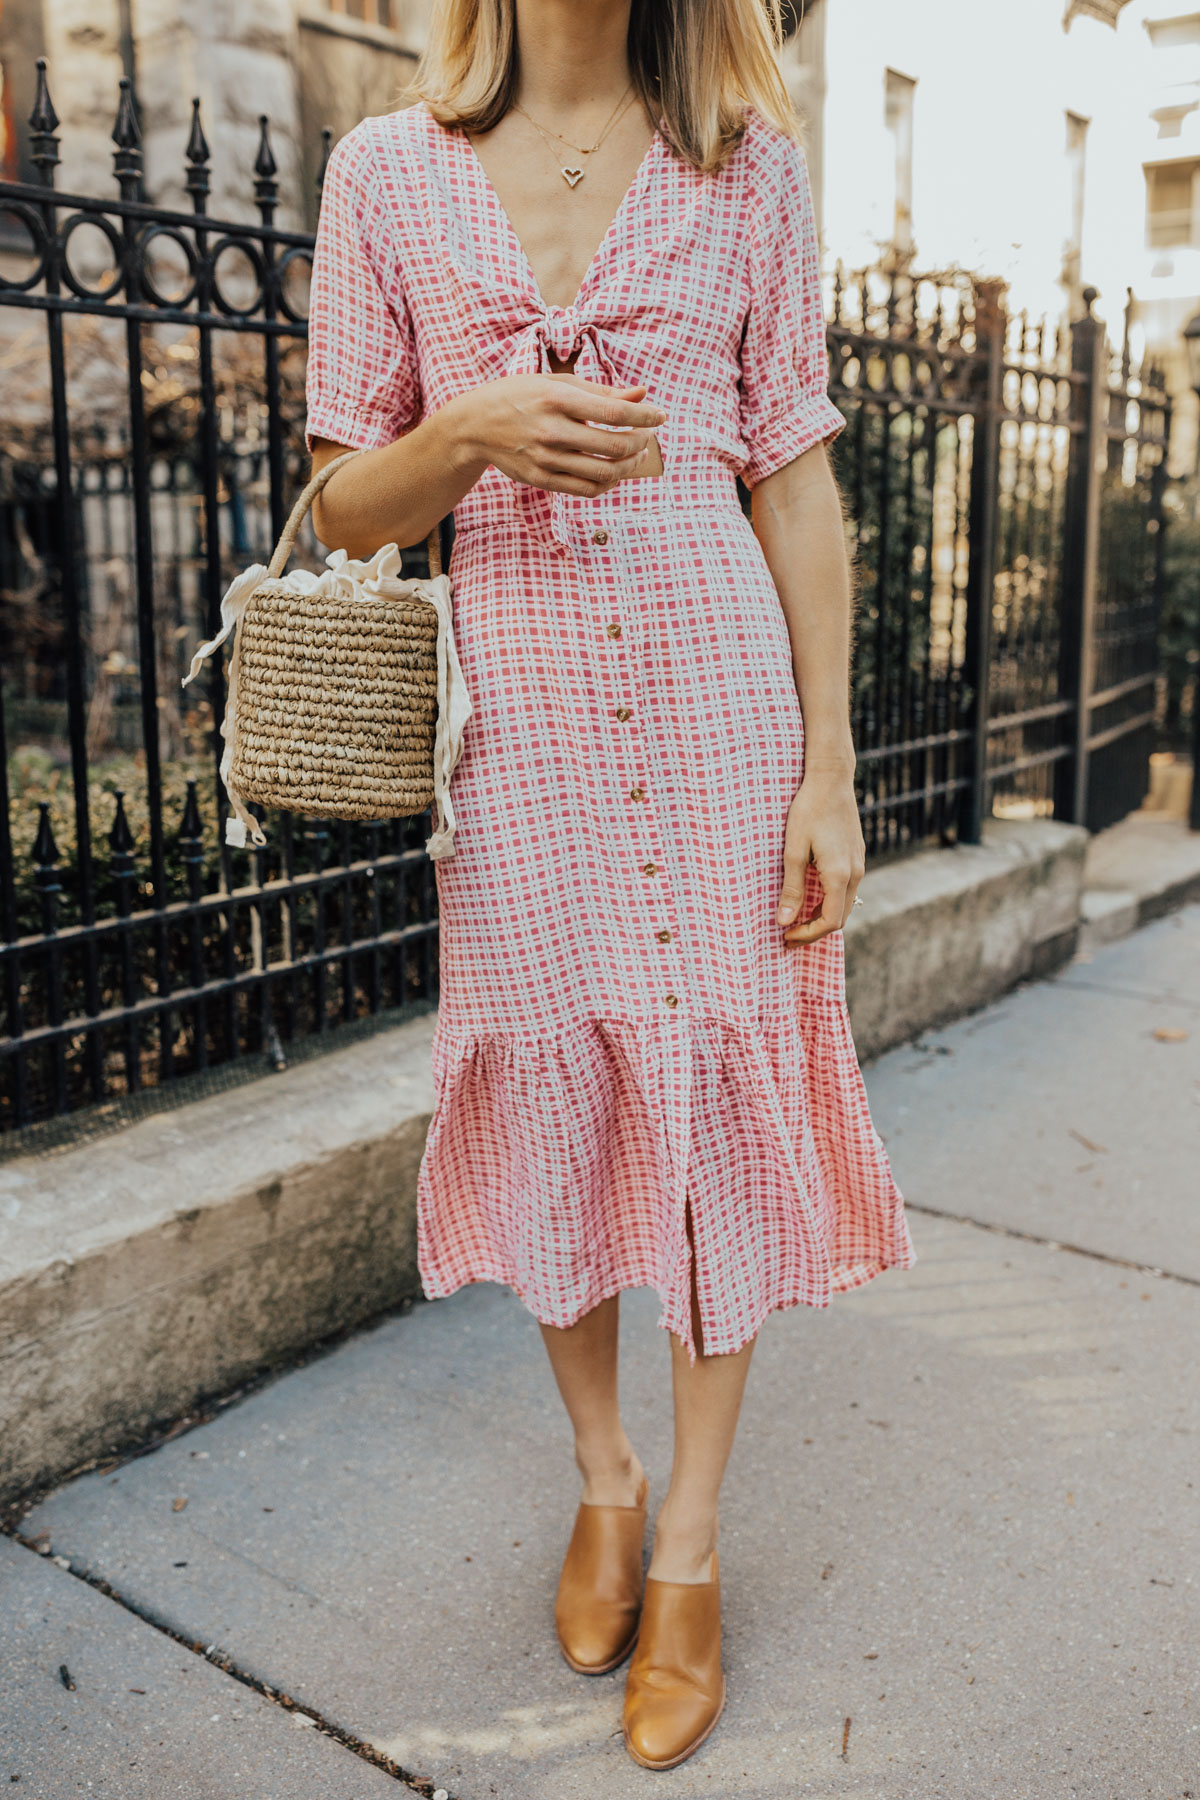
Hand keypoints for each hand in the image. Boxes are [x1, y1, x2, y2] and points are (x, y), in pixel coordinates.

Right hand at [445, 375, 664, 496]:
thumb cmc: (521, 396)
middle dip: (640, 442)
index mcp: (556, 398)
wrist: (475, 425)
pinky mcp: (542, 479)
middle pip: (614, 446)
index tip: (660, 416)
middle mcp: (551, 430)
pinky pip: (587, 489)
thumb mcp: (557, 383)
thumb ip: (601, 391)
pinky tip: (614, 470)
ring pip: (604, 472)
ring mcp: (545, 459)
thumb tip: (643, 395)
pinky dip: (609, 482)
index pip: (614, 412)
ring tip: (636, 455)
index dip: (644, 416)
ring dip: (629, 466)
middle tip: (647, 436)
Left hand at [776, 769, 864, 944]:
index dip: (807, 935)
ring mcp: (859, 864)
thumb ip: (792, 888)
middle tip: (788, 935)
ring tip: (796, 920)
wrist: (831, 780)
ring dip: (822, 917)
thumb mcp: (793, 851)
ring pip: (844, 904)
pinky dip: (829, 902)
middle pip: (839, 918)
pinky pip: (847, 890)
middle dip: (814, 931)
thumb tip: (785, 921)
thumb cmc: (808, 811)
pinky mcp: (857, 856)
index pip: (829, 922)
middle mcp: (855, 873)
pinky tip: (811, 898)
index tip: (786, 937)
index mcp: (839, 875)